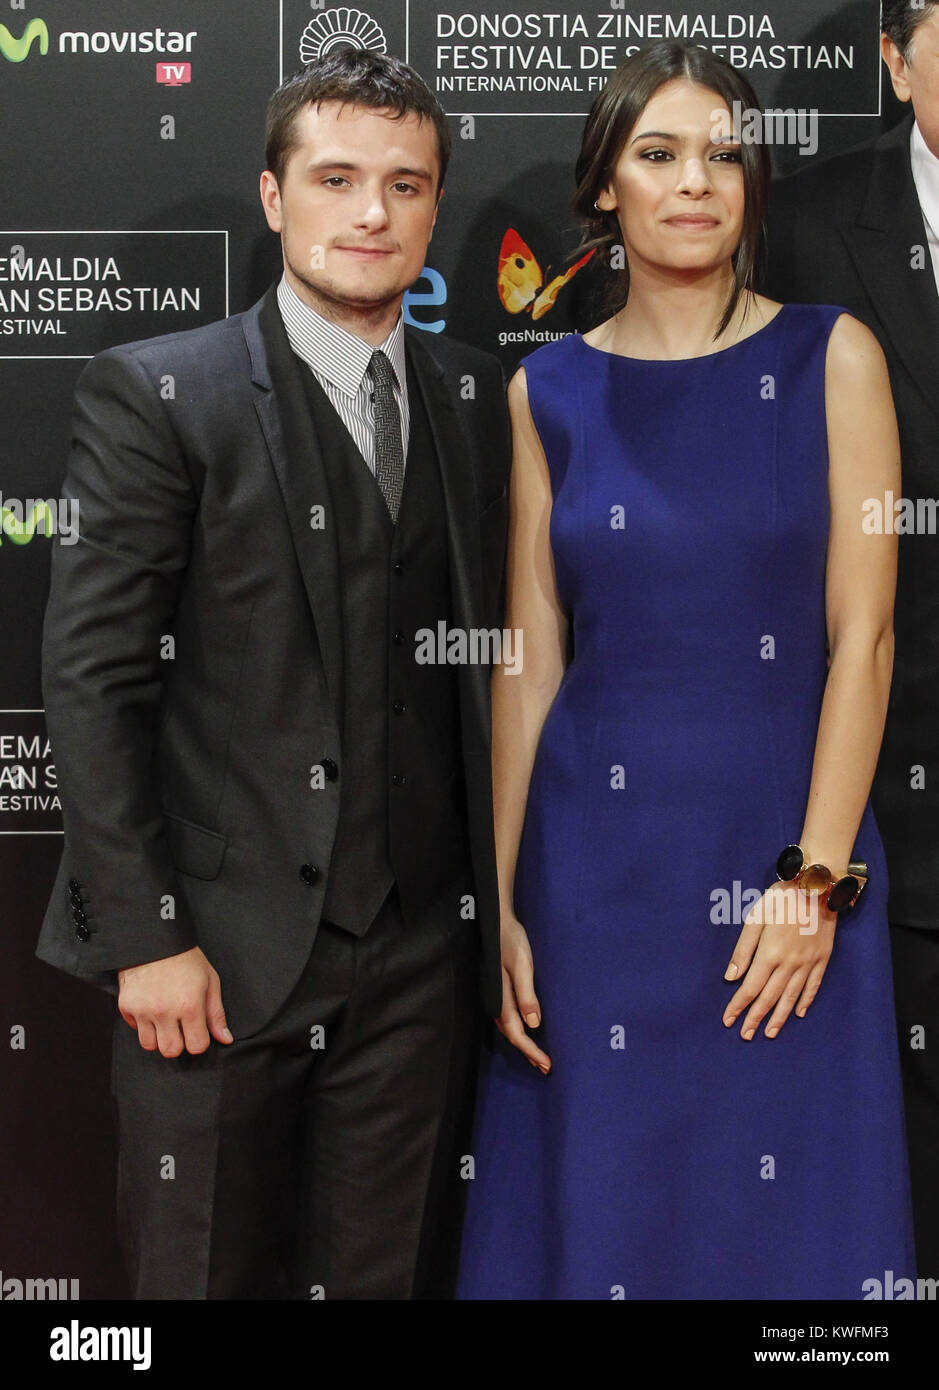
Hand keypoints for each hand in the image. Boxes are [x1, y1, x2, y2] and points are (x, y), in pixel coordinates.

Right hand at [117, 946, 232, 1056]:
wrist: (154, 939)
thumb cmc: (186, 959)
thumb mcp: (210, 981)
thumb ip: (216, 1013)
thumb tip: (225, 1039)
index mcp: (189, 1005)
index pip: (196, 1046)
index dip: (199, 1041)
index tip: (198, 1031)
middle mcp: (164, 1011)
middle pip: (171, 1051)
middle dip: (179, 1043)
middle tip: (180, 1027)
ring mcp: (143, 1010)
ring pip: (150, 1045)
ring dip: (159, 1037)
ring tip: (165, 1019)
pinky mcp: (126, 1006)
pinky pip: (134, 1029)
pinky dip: (143, 1024)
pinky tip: (151, 1008)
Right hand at [495, 914, 550, 1072]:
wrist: (498, 921)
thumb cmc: (511, 941)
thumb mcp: (522, 965)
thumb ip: (526, 994)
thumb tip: (533, 1023)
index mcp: (501, 998)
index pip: (516, 1033)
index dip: (531, 1050)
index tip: (546, 1064)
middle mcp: (496, 1000)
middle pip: (511, 1034)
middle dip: (528, 1052)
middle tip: (545, 1067)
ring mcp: (496, 995)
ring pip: (508, 1027)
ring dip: (523, 1042)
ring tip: (537, 1055)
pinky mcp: (499, 989)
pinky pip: (508, 1017)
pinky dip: (518, 1029)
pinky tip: (526, 1028)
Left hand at [722, 882, 836, 1039]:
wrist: (818, 887)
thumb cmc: (782, 898)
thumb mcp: (756, 917)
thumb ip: (743, 949)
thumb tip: (731, 977)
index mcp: (770, 953)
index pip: (750, 988)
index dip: (738, 1006)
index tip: (728, 1020)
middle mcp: (790, 964)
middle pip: (769, 998)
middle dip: (755, 1018)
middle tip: (745, 1036)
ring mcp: (808, 964)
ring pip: (791, 997)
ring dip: (779, 1018)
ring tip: (770, 1033)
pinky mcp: (823, 960)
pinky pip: (813, 986)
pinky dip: (805, 1001)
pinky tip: (797, 1014)